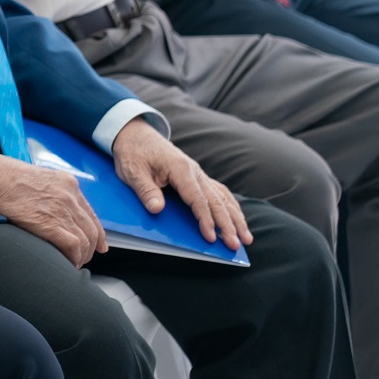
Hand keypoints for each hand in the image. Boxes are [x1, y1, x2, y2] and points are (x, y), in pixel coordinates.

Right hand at [0, 151, 106, 266]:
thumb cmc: (6, 178)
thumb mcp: (39, 178)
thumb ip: (52, 192)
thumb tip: (53, 210)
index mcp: (68, 184)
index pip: (91, 214)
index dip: (98, 233)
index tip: (99, 245)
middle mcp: (70, 197)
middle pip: (92, 230)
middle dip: (90, 248)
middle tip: (82, 258)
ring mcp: (62, 210)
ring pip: (86, 241)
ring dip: (81, 256)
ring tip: (72, 262)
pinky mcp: (51, 224)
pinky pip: (74, 246)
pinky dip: (73, 258)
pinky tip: (67, 262)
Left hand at [111, 117, 250, 250]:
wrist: (135, 134)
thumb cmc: (133, 153)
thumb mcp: (132, 171)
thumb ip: (145, 190)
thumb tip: (156, 209)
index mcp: (180, 169)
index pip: (197, 198)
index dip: (205, 219)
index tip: (210, 237)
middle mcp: (194, 171)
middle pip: (216, 200)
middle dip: (227, 224)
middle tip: (236, 245)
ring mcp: (198, 173)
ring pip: (222, 197)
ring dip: (236, 218)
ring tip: (246, 238)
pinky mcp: (197, 176)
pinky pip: (219, 192)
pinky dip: (231, 207)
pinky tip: (238, 220)